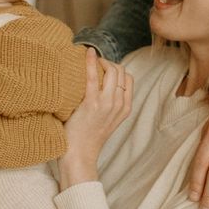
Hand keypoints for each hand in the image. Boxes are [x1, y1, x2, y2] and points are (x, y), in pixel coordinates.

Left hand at [59, 50, 132, 188]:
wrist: (80, 154)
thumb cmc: (88, 137)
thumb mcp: (107, 120)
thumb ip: (110, 105)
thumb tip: (100, 86)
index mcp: (125, 108)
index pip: (129, 79)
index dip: (117, 69)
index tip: (104, 67)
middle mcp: (119, 104)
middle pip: (121, 71)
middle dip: (109, 62)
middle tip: (95, 62)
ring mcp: (107, 103)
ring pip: (112, 70)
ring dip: (101, 61)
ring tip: (89, 60)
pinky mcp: (92, 103)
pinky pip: (93, 76)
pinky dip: (91, 62)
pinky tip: (87, 53)